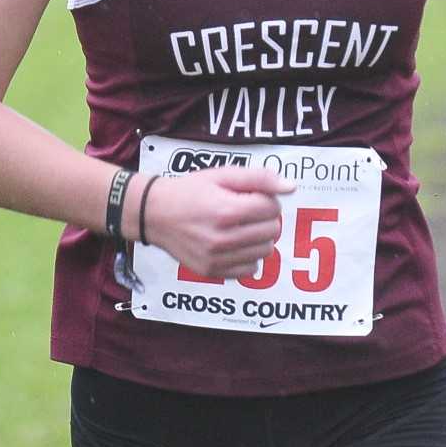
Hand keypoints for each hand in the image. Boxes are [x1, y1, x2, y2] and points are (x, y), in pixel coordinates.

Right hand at [142, 167, 293, 279]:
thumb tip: (291, 187)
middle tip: (246, 210)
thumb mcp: (222, 175)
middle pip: (272, 230)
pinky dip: (248, 256)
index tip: (251, 196)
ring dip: (260, 237)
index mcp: (226, 211)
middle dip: (265, 217)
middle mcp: (222, 238)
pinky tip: (235, 244)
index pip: (272, 208)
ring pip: (265, 251)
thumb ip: (259, 178)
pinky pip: (249, 269)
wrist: (154, 213)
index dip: (266, 198)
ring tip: (241, 226)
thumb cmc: (190, 191)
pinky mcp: (212, 271)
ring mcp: (216, 258)